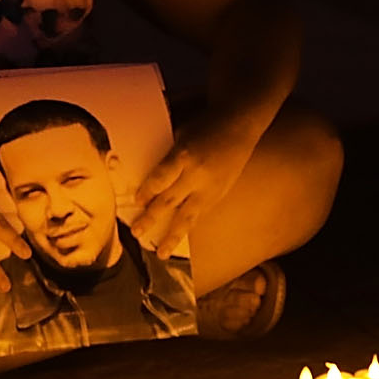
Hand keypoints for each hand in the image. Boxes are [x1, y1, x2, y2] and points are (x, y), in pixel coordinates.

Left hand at [129, 116, 258, 256]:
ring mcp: (210, 188)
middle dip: (151, 218)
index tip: (137, 201)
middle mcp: (197, 176)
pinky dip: (189, 227)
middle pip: (169, 201)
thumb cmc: (208, 125)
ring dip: (172, 236)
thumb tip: (151, 180)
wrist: (241, 126)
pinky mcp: (220, 195)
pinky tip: (179, 238)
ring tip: (161, 253)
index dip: (147, 192)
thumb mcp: (181, 135)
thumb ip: (168, 158)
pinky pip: (201, 215)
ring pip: (188, 217)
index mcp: (184, 156)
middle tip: (137, 233)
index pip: (160, 180)